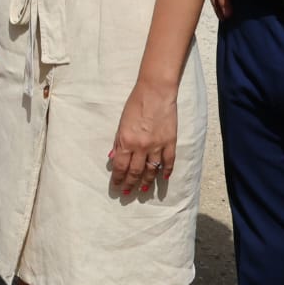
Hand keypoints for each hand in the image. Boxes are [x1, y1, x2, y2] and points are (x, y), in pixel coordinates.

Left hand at [110, 80, 178, 196]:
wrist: (155, 92)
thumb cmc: (135, 104)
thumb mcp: (121, 123)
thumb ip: (118, 143)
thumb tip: (113, 159)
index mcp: (126, 141)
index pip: (121, 166)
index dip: (118, 178)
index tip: (116, 185)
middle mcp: (141, 147)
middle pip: (135, 172)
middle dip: (130, 184)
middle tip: (126, 192)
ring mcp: (157, 146)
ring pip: (151, 171)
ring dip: (146, 181)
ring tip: (142, 189)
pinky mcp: (170, 142)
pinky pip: (169, 162)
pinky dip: (166, 171)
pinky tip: (163, 178)